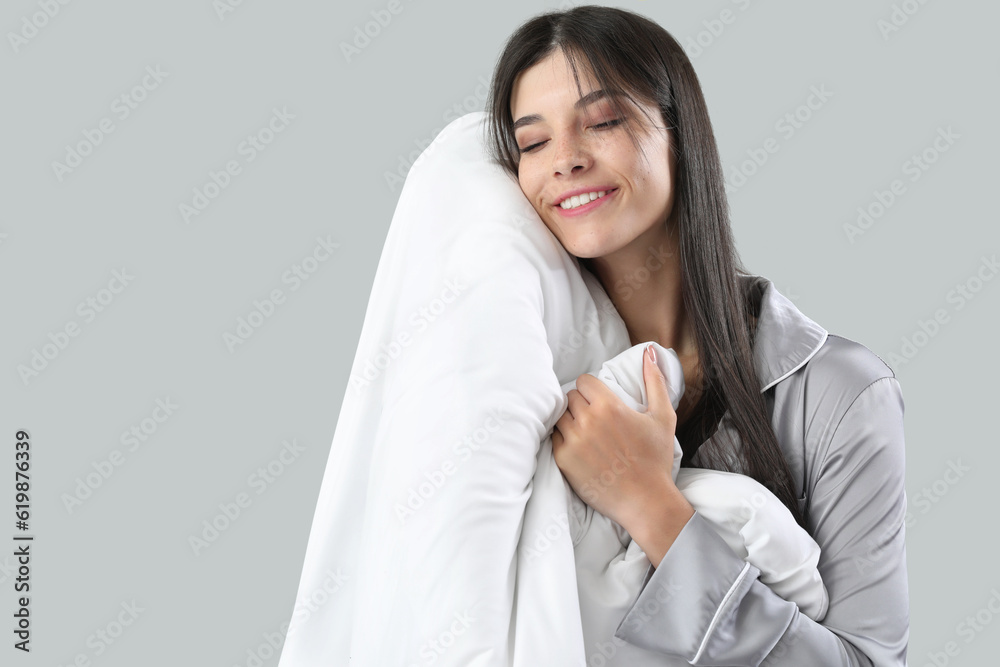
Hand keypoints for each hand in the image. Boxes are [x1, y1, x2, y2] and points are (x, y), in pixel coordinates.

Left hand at [552, 344, 690, 541]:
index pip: (583, 382)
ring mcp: (572, 440)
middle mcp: (587, 420)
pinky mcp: (563, 459)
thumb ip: (655, 381)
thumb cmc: (656, 459)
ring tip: (586, 434)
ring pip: (559, 416)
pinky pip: (554, 437)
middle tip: (595, 420)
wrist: (646, 501)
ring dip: (570, 421)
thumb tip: (650, 352)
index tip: (600, 402)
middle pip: (570, 397)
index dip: (592, 390)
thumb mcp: (662, 417)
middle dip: (581, 405)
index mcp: (609, 406)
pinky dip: (564, 440)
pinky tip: (580, 449)